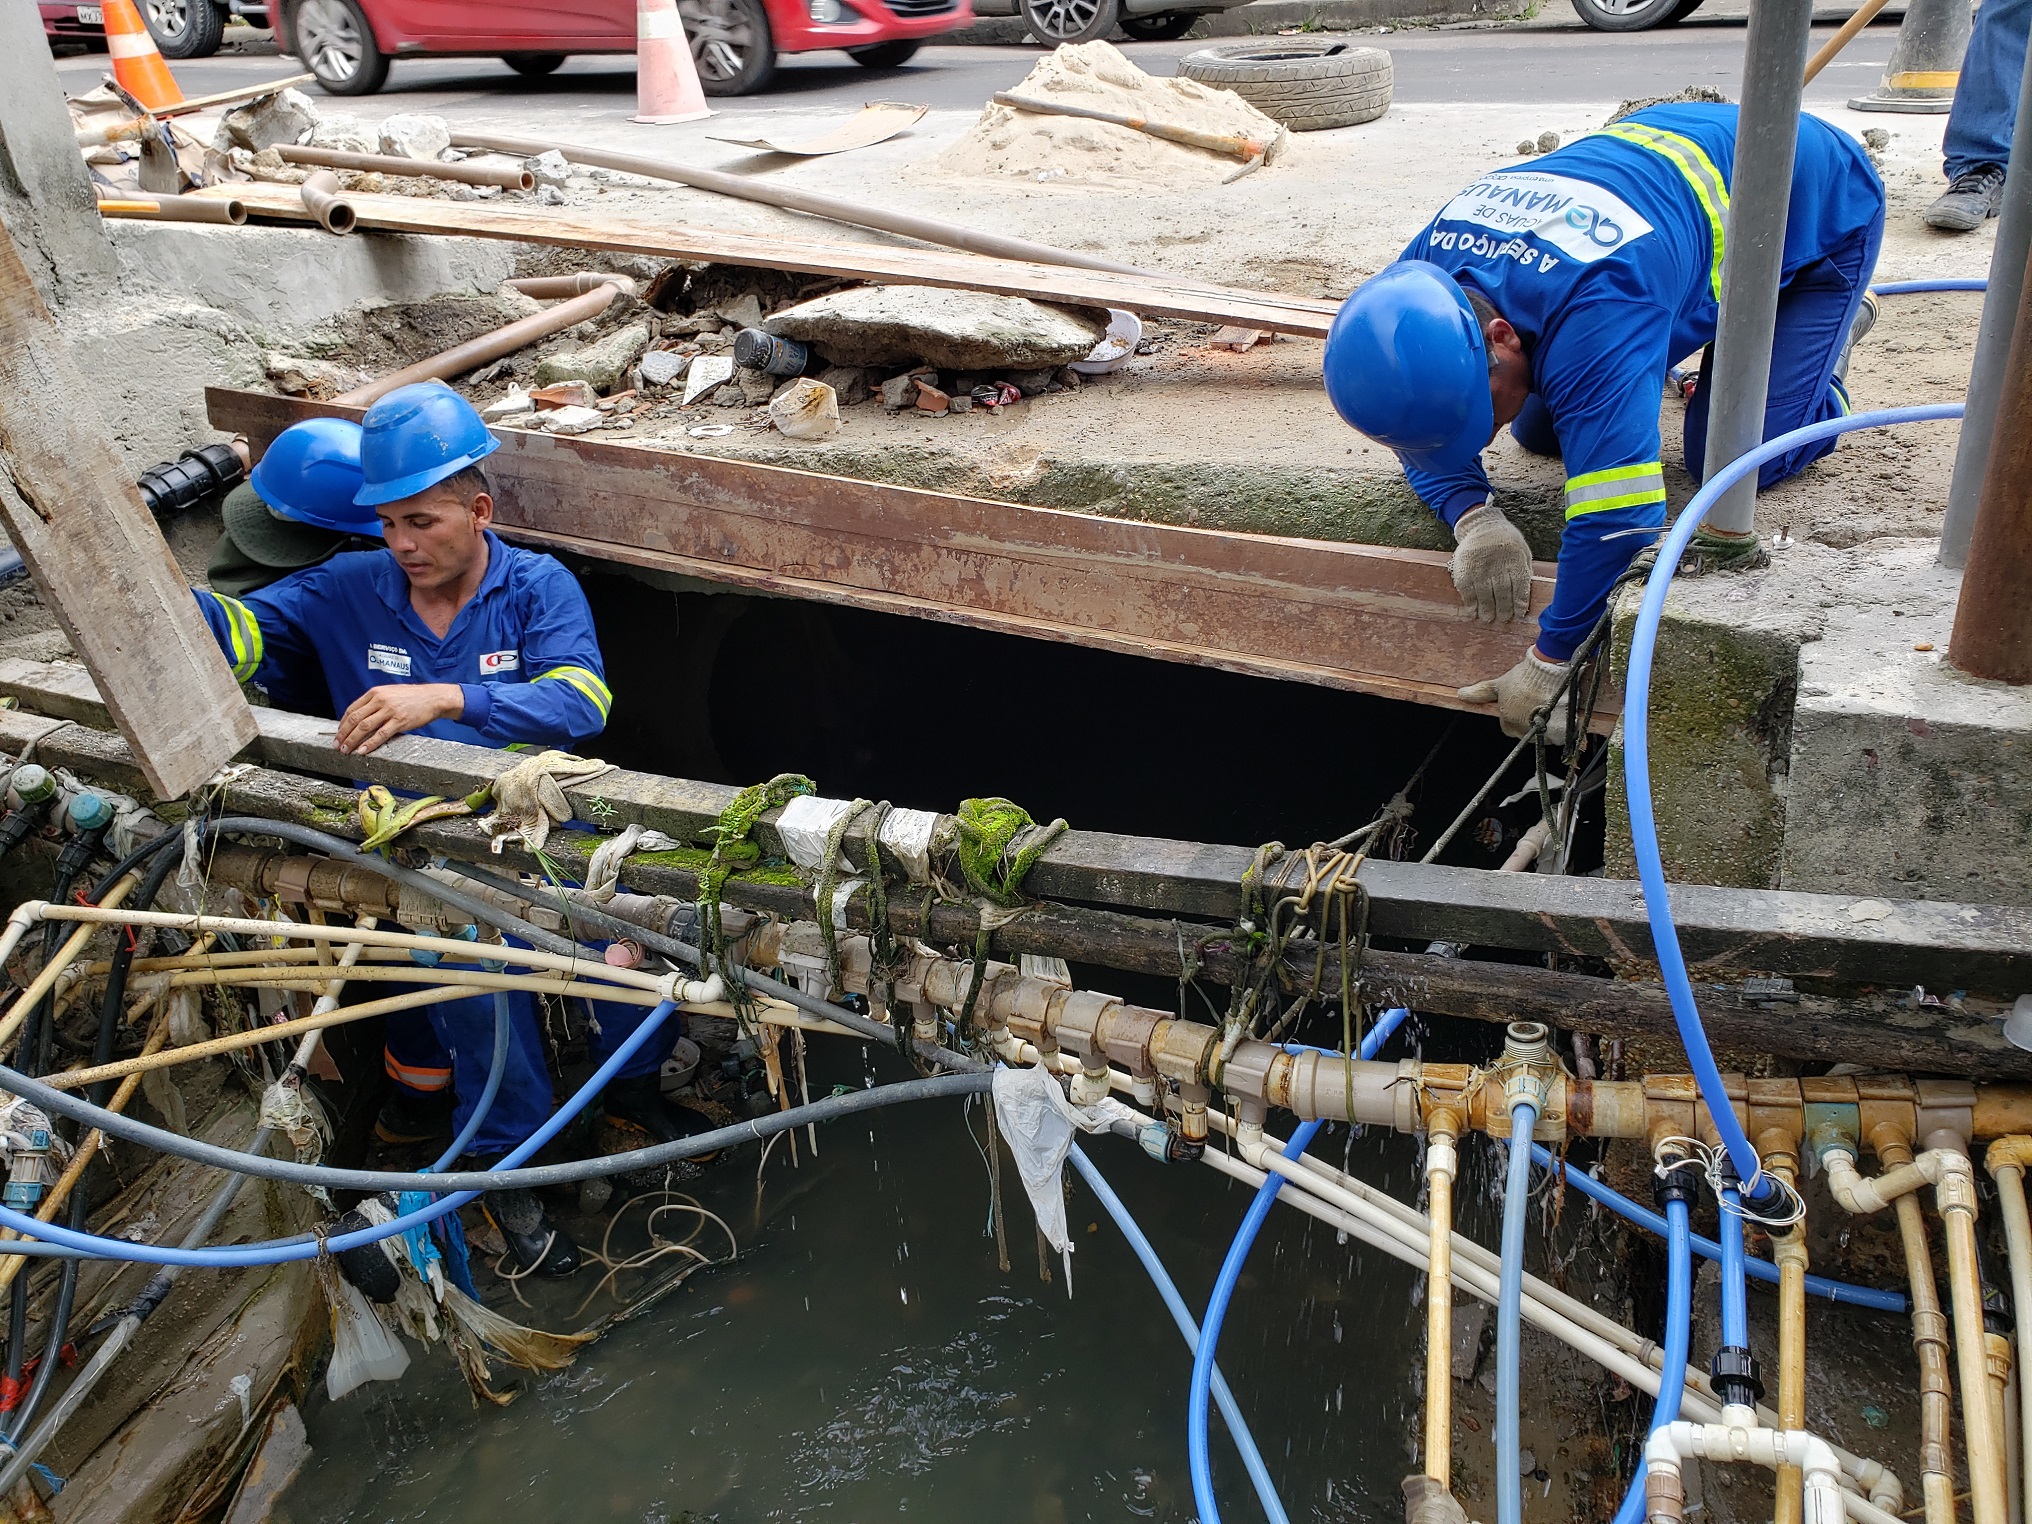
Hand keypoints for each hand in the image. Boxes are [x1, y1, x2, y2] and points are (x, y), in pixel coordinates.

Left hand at [336, 683, 463, 754]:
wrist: (433, 697)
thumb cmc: (412, 696)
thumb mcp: (390, 693)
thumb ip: (375, 703)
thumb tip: (361, 718)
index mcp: (375, 693)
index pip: (352, 709)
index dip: (342, 723)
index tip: (338, 733)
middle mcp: (380, 700)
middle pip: (355, 719)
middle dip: (343, 734)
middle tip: (337, 745)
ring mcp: (390, 711)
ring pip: (364, 727)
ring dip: (352, 740)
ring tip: (346, 750)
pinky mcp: (400, 721)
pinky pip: (381, 735)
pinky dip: (369, 744)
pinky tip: (362, 751)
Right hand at [1449, 503, 1532, 623]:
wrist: (1482, 526)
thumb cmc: (1506, 541)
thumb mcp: (1522, 550)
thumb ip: (1524, 570)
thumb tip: (1526, 594)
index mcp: (1515, 559)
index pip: (1519, 585)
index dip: (1519, 602)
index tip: (1519, 615)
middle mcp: (1497, 565)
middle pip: (1502, 592)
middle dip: (1503, 609)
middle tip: (1503, 619)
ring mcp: (1479, 568)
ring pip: (1484, 594)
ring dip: (1487, 610)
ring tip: (1488, 619)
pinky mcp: (1464, 570)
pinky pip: (1468, 591)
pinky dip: (1471, 603)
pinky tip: (1473, 611)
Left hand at [1458, 648, 1571, 743]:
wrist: (1551, 672)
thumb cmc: (1525, 677)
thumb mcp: (1500, 684)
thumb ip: (1481, 692)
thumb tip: (1462, 694)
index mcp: (1509, 723)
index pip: (1509, 727)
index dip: (1515, 716)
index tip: (1522, 707)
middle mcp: (1525, 731)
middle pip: (1527, 733)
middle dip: (1531, 722)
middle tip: (1538, 706)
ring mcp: (1544, 733)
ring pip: (1545, 736)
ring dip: (1548, 726)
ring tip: (1552, 708)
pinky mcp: (1562, 731)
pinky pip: (1561, 735)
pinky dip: (1562, 727)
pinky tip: (1563, 713)